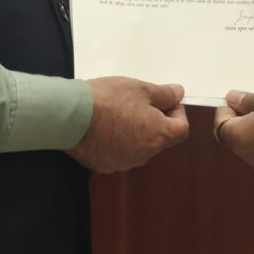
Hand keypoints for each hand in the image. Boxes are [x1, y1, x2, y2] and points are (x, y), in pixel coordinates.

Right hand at [71, 77, 189, 173]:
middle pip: (160, 138)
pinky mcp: (106, 165)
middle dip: (155, 120)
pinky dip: (118, 141)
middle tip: (138, 102)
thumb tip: (178, 95)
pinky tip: (104, 126)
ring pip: (139, 146)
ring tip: (118, 112)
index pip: (181, 129)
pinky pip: (120, 153)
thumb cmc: (109, 99)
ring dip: (136, 132)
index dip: (177, 113)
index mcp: (158, 135)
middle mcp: (145, 154)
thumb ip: (164, 94)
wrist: (72, 117)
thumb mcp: (140, 88)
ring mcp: (125, 162)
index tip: (164, 101)